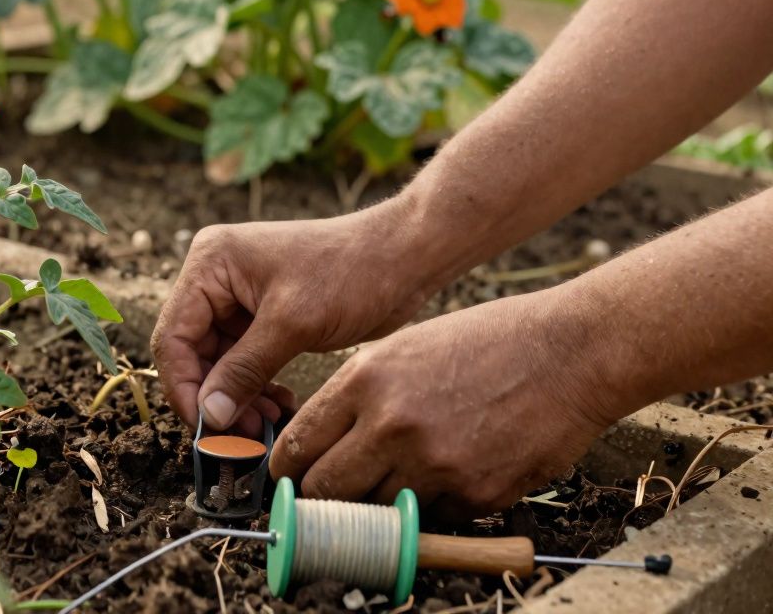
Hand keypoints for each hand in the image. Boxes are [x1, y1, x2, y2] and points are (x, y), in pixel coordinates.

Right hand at [151, 200, 438, 434]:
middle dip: (215, 397)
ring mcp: (239, 297)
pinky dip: (255, 388)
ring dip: (237, 398)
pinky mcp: (263, 316)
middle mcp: (216, 277)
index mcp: (211, 264)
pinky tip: (278, 407)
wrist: (405, 256)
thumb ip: (244, 370)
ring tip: (265, 425)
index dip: (184, 388)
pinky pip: (244, 361)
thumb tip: (209, 416)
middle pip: (192, 352)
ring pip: (218, 363)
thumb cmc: (351, 272)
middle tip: (241, 437)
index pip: (174, 336)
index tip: (206, 430)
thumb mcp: (292, 324)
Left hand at [268, 288, 629, 516]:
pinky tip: (456, 467)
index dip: (287, 469)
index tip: (288, 479)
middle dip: (324, 496)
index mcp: (366, 380)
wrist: (571, 353)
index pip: (298, 445)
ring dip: (383, 502)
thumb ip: (357, 395)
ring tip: (407, 471)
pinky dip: (436, 503)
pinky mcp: (475, 494)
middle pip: (327, 490)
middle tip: (332, 493)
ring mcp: (435, 464)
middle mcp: (392, 425)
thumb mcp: (405, 346)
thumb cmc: (487, 342)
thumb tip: (318, 445)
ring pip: (378, 510)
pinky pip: (433, 516)